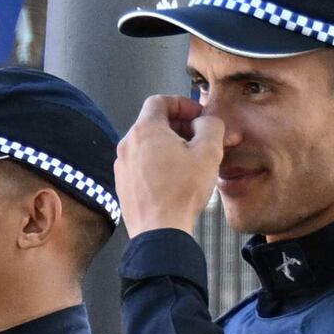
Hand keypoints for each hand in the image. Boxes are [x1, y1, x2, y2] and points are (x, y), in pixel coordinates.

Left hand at [113, 94, 219, 237]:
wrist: (160, 232)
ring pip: (147, 145)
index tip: (197, 117)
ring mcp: (122, 166)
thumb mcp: (208, 151)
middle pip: (153, 123)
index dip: (182, 104)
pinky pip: (142, 165)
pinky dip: (157, 164)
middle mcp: (127, 144)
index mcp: (144, 129)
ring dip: (168, 146)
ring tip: (189, 161)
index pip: (160, 101)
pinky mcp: (123, 185)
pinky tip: (174, 179)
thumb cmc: (183, 191)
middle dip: (178, 126)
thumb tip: (205, 121)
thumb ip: (211, 126)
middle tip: (198, 139)